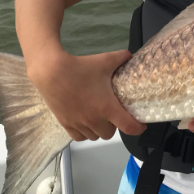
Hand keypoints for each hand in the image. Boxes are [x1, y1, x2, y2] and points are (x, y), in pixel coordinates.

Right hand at [27, 49, 146, 141]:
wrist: (52, 72)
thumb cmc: (81, 67)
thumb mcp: (105, 60)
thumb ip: (122, 58)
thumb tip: (130, 56)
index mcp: (107, 108)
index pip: (128, 127)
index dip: (138, 128)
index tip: (141, 125)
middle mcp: (94, 120)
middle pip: (110, 134)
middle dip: (115, 125)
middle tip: (114, 113)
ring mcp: (79, 124)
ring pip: (94, 136)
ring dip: (99, 130)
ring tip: (99, 117)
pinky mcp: (65, 124)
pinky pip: (79, 137)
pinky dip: (85, 133)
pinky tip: (85, 122)